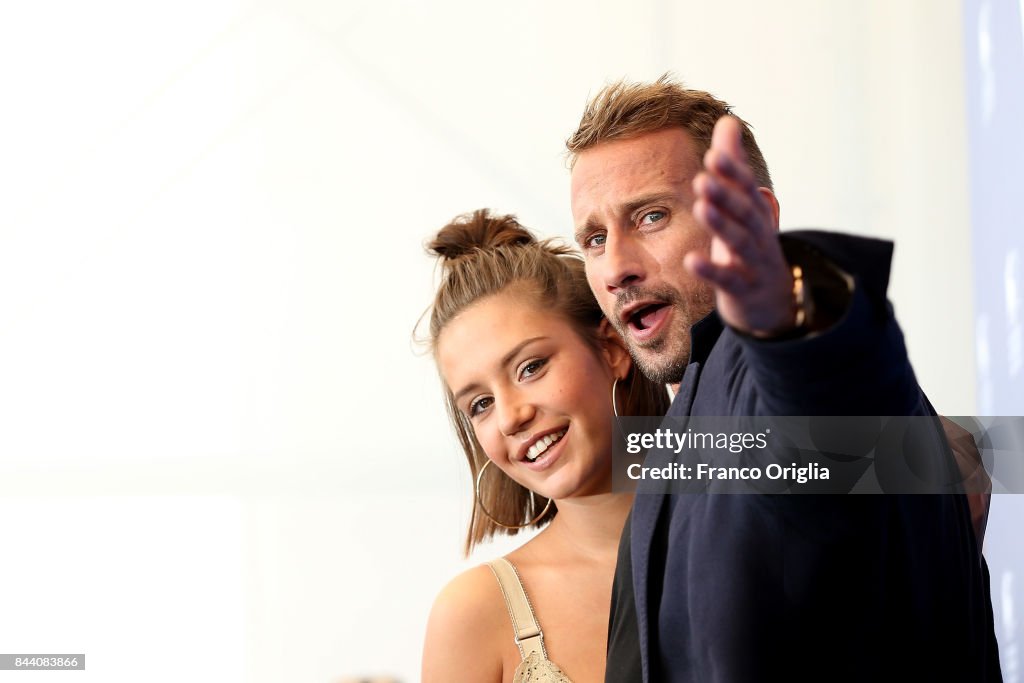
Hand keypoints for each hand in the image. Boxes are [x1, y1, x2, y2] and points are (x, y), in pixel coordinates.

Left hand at [686, 116, 793, 336]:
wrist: (771, 300)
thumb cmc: (749, 244)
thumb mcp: (742, 205)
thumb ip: (733, 166)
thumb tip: (727, 120)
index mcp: (756, 212)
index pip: (746, 188)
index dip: (733, 172)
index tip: (713, 154)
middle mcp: (758, 234)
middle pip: (745, 212)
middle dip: (726, 195)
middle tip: (703, 177)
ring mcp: (753, 263)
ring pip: (739, 242)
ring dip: (721, 225)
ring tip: (701, 208)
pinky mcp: (742, 288)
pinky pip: (727, 279)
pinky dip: (711, 270)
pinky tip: (690, 261)